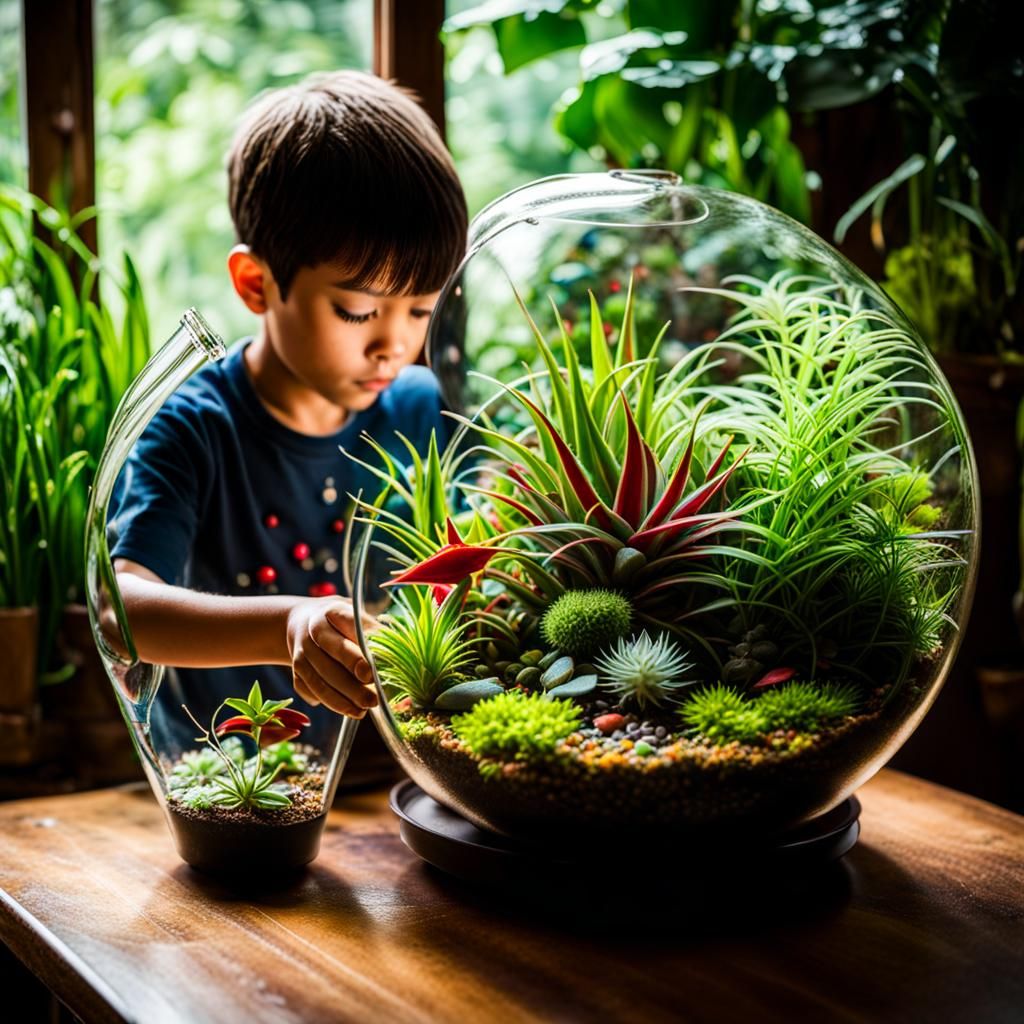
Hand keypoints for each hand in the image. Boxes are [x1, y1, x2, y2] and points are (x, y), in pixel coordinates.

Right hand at [285, 597, 378, 716]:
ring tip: (364, 710)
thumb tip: (395, 656)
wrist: (303, 621)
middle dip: (352, 685)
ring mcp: (301, 652)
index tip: (371, 674)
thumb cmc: (341, 621)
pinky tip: (349, 709)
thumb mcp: (358, 617)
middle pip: (331, 662)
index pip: (345, 632)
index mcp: (333, 612)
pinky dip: (329, 703)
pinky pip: (310, 691)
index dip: (357, 655)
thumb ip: (374, 634)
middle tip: (374, 700)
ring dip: (342, 700)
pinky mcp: (296, 671)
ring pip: (319, 681)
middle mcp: (312, 631)